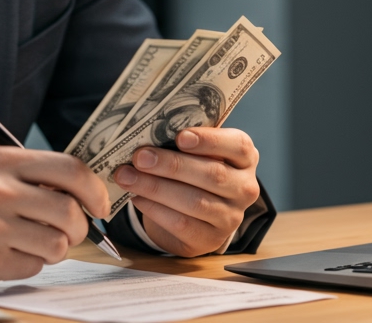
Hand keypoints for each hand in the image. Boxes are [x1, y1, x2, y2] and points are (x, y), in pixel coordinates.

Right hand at [0, 146, 109, 287]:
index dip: (95, 191)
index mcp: (4, 161)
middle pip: (70, 211)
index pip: (71, 170)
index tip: (99, 205)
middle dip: (79, 227)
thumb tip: (82, 193)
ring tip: (31, 242)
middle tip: (68, 230)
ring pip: (57, 244)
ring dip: (54, 249)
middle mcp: (0, 190)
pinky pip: (34, 266)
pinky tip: (7, 253)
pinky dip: (28, 263)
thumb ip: (30, 176)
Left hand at [112, 127, 259, 256]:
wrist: (196, 216)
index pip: (238, 146)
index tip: (180, 137)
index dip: (210, 141)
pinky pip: (182, 224)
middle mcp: (244, 188)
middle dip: (172, 165)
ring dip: (155, 187)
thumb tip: (148, 131)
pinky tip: (137, 197)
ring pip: (194, 201)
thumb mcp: (198, 153)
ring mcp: (231, 217)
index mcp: (245, 158)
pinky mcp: (211, 239)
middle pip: (213, 175)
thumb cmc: (194, 171)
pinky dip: (155, 209)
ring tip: (127, 176)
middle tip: (140, 157)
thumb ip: (184, 142)